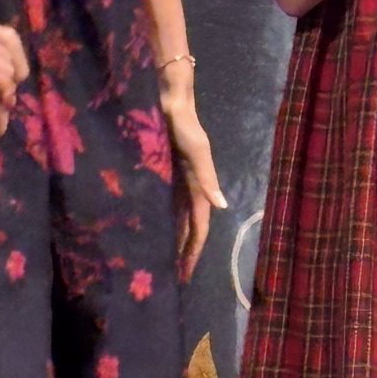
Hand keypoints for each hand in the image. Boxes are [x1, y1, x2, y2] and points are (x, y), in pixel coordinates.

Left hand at [162, 85, 227, 281]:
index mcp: (200, 187)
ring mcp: (177, 182)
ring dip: (175, 239)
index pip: (199, 227)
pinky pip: (167, 204)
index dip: (194, 250)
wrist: (170, 101)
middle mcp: (190, 188)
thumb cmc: (184, 125)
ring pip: (178, 219)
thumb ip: (207, 177)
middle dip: (185, 251)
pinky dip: (164, 220)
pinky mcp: (164, 173)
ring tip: (166, 261)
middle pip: (189, 227)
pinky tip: (155, 230)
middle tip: (175, 276)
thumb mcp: (197, 151)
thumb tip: (222, 207)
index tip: (186, 273)